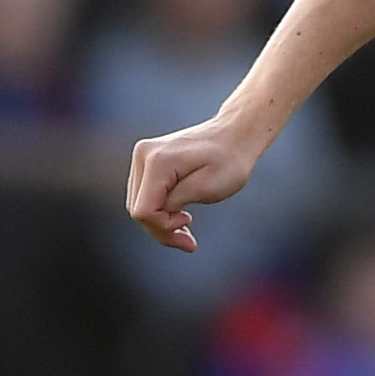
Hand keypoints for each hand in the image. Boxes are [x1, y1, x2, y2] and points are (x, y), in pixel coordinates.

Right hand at [127, 115, 262, 252]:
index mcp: (158, 161)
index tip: (189, 224)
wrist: (236, 134)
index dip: (163, 227)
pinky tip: (180, 216)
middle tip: (189, 241)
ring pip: (139, 204)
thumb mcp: (209, 187)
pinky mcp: (148, 160)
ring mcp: (143, 156)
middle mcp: (144, 155)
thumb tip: (157, 215)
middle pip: (138, 209)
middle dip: (162, 229)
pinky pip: (146, 194)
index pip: (144, 210)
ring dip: (161, 222)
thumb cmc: (230, 160)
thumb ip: (177, 201)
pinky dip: (161, 210)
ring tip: (187, 229)